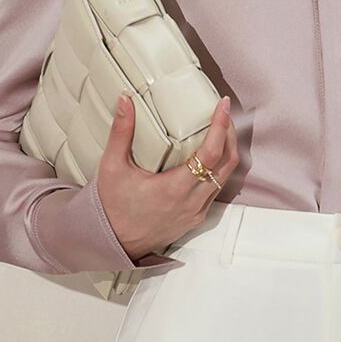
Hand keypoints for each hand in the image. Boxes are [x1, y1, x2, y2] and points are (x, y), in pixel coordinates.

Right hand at [97, 93, 239, 260]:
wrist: (111, 242)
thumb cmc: (111, 207)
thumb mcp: (112, 167)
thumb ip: (121, 131)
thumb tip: (125, 99)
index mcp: (175, 189)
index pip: (211, 153)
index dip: (221, 126)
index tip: (222, 105)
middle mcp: (192, 202)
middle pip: (227, 163)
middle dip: (229, 133)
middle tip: (223, 111)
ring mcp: (197, 212)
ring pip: (226, 176)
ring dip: (227, 150)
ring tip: (220, 128)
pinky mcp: (196, 217)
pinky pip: (217, 188)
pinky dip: (219, 168)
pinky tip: (210, 154)